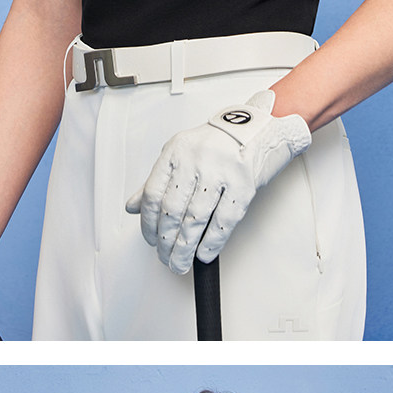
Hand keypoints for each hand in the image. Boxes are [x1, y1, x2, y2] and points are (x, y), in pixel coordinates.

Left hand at [126, 89, 310, 273]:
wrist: (260, 130)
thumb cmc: (219, 144)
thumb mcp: (181, 155)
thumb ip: (157, 181)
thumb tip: (133, 207)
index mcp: (176, 151)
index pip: (153, 194)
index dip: (149, 224)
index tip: (151, 240)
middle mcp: (196, 160)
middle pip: (172, 211)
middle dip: (166, 242)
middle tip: (165, 258)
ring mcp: (220, 172)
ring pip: (195, 220)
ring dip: (185, 248)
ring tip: (180, 262)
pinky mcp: (243, 185)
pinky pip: (222, 222)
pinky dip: (211, 244)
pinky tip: (203, 254)